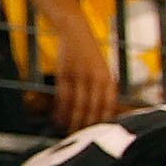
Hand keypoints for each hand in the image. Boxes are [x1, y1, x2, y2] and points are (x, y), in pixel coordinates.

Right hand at [44, 0, 119, 130]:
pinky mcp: (64, 73)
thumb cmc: (89, 51)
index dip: (103, 119)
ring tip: (68, 131)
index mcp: (107, 76)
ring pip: (76, 104)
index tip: (98, 132)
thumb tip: (101, 109)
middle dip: (86, 124)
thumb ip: (103, 86)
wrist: (75, 29)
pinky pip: (62, 97)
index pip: (108, 104)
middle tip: (80, 136)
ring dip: (71, 120)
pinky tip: (58, 118)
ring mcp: (79, 75)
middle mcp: (95, 77)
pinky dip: (60, 110)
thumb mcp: (101, 67)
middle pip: (91, 107)